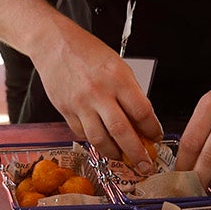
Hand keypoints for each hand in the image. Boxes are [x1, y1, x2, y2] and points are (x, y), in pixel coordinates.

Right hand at [31, 21, 162, 170]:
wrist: (54, 44)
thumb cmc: (88, 51)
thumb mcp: (119, 65)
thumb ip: (130, 92)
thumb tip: (142, 120)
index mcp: (118, 78)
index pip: (141, 111)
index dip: (152, 129)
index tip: (156, 137)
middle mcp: (99, 92)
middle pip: (122, 131)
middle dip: (136, 153)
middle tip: (145, 165)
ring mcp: (80, 103)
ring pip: (100, 139)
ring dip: (114, 154)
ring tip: (123, 159)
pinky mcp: (65, 110)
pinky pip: (82, 134)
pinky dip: (94, 142)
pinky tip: (103, 142)